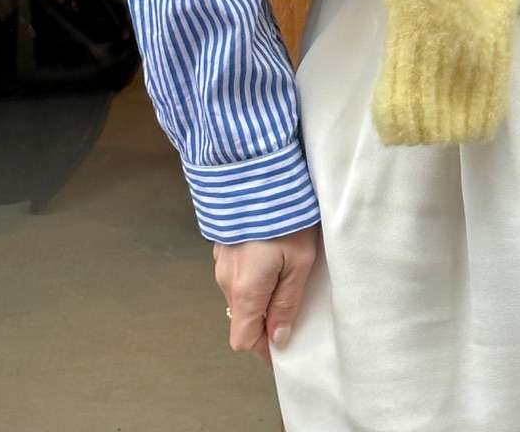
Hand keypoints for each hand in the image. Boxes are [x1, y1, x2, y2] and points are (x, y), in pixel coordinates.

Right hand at [214, 226, 322, 363]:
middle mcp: (225, 280)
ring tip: (286, 274)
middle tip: (292, 304)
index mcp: (244, 290)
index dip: (263, 348)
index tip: (284, 344)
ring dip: (259, 295)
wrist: (257, 170)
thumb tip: (280, 337)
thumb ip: (288, 301)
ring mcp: (220, 260)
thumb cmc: (284, 216)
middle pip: (242, 317)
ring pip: (239, 294)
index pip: (243, 339)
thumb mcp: (299, 261)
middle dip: (265, 319)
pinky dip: (252, 276)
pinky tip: (271, 255)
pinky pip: (236, 273)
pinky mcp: (223, 244)